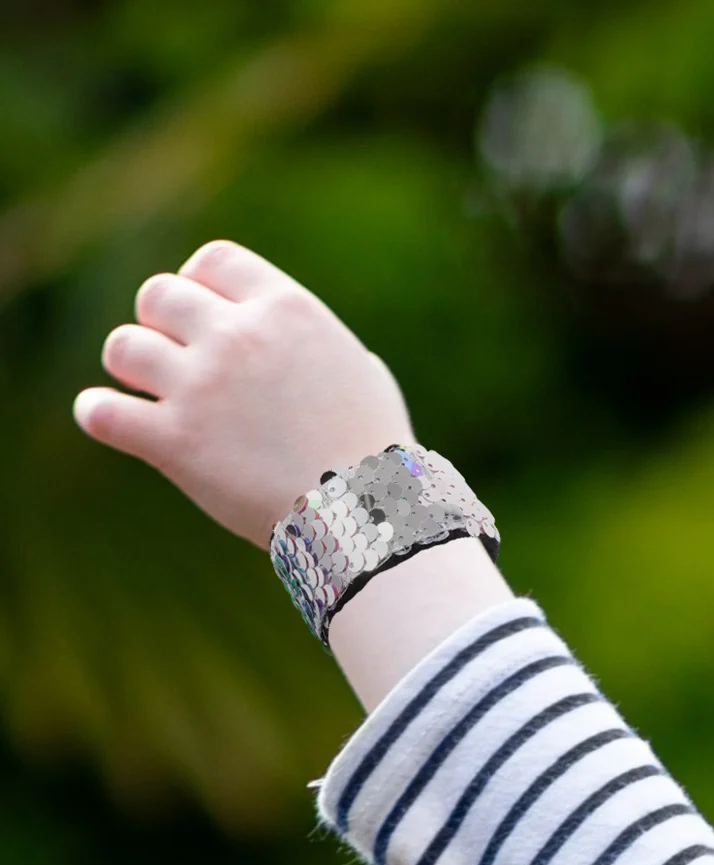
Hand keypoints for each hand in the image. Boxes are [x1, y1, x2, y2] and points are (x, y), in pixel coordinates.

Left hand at [74, 240, 413, 546]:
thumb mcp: (364, 374)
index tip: (202, 317)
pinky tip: (108, 419)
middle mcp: (238, 337)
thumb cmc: (377, 452)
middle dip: (160, 325)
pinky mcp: (176, 441)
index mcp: (287, 310)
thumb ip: (320, 346)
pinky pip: (101, 411)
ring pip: (122, 347)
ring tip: (150, 392)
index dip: (198, 284)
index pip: (213, 261)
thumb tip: (304, 351)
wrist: (370, 515)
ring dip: (130, 367)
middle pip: (158, 296)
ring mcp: (202, 387)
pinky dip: (98, 413)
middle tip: (175, 360)